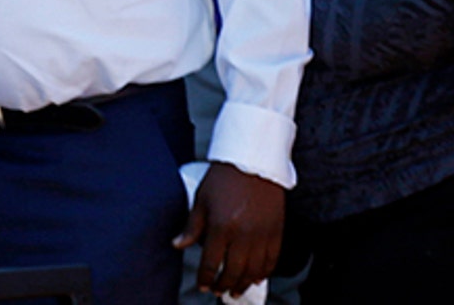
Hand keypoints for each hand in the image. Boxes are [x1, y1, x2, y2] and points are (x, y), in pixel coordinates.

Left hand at [172, 162, 283, 295]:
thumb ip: (191, 227)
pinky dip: (264, 273)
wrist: (253, 162)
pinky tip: (256, 277)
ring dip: (243, 284)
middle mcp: (243, 235)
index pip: (211, 263)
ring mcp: (262, 235)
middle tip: (217, 291)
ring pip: (253, 271)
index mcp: (221, 227)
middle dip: (223, 285)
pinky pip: (271, 260)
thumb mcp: (201, 200)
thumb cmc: (223, 179)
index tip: (202, 286)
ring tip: (235, 290)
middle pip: (233, 271)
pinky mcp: (276, 232)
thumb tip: (177, 245)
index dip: (205, 278)